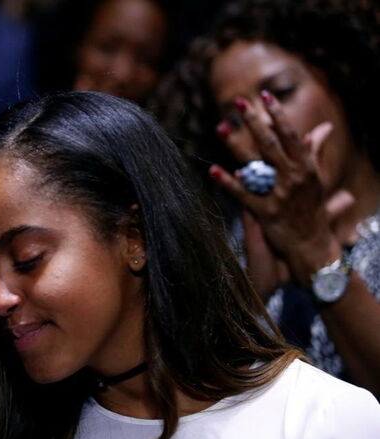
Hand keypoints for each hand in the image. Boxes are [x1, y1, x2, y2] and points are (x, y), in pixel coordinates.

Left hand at [209, 91, 341, 282]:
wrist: (311, 245)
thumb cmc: (312, 209)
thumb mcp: (316, 178)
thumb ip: (314, 151)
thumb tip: (323, 128)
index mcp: (306, 167)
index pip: (290, 134)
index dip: (277, 114)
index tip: (264, 95)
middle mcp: (293, 178)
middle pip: (271, 144)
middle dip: (255, 122)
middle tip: (240, 103)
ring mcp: (279, 195)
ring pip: (255, 165)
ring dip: (236, 145)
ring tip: (221, 127)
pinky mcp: (265, 212)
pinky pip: (243, 194)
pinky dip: (228, 182)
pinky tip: (212, 171)